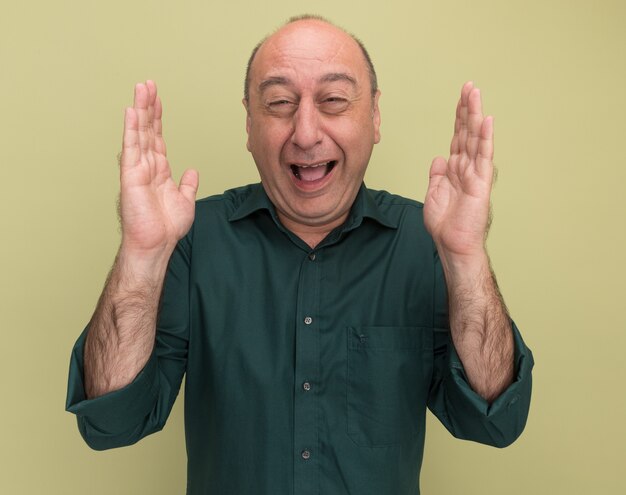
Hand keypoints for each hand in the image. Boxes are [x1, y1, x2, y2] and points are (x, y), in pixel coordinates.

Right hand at [119, 80, 198, 255]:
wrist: (157, 243)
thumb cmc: (167, 227)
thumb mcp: (185, 200)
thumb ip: (188, 184)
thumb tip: (192, 170)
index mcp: (159, 170)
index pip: (157, 137)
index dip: (158, 117)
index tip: (157, 98)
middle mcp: (147, 166)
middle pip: (147, 130)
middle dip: (148, 106)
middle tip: (148, 84)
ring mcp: (137, 169)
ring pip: (139, 133)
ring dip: (140, 110)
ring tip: (141, 88)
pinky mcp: (131, 175)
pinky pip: (131, 148)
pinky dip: (131, 129)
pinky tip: (131, 112)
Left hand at [424, 82, 493, 257]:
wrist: (452, 244)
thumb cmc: (445, 224)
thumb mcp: (435, 194)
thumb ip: (437, 175)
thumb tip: (439, 158)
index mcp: (454, 169)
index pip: (457, 137)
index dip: (458, 117)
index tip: (460, 97)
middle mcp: (466, 167)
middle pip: (467, 132)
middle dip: (467, 109)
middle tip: (469, 86)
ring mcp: (475, 173)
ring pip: (475, 139)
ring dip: (475, 116)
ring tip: (475, 94)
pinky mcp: (480, 183)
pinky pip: (482, 157)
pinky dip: (484, 139)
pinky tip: (486, 121)